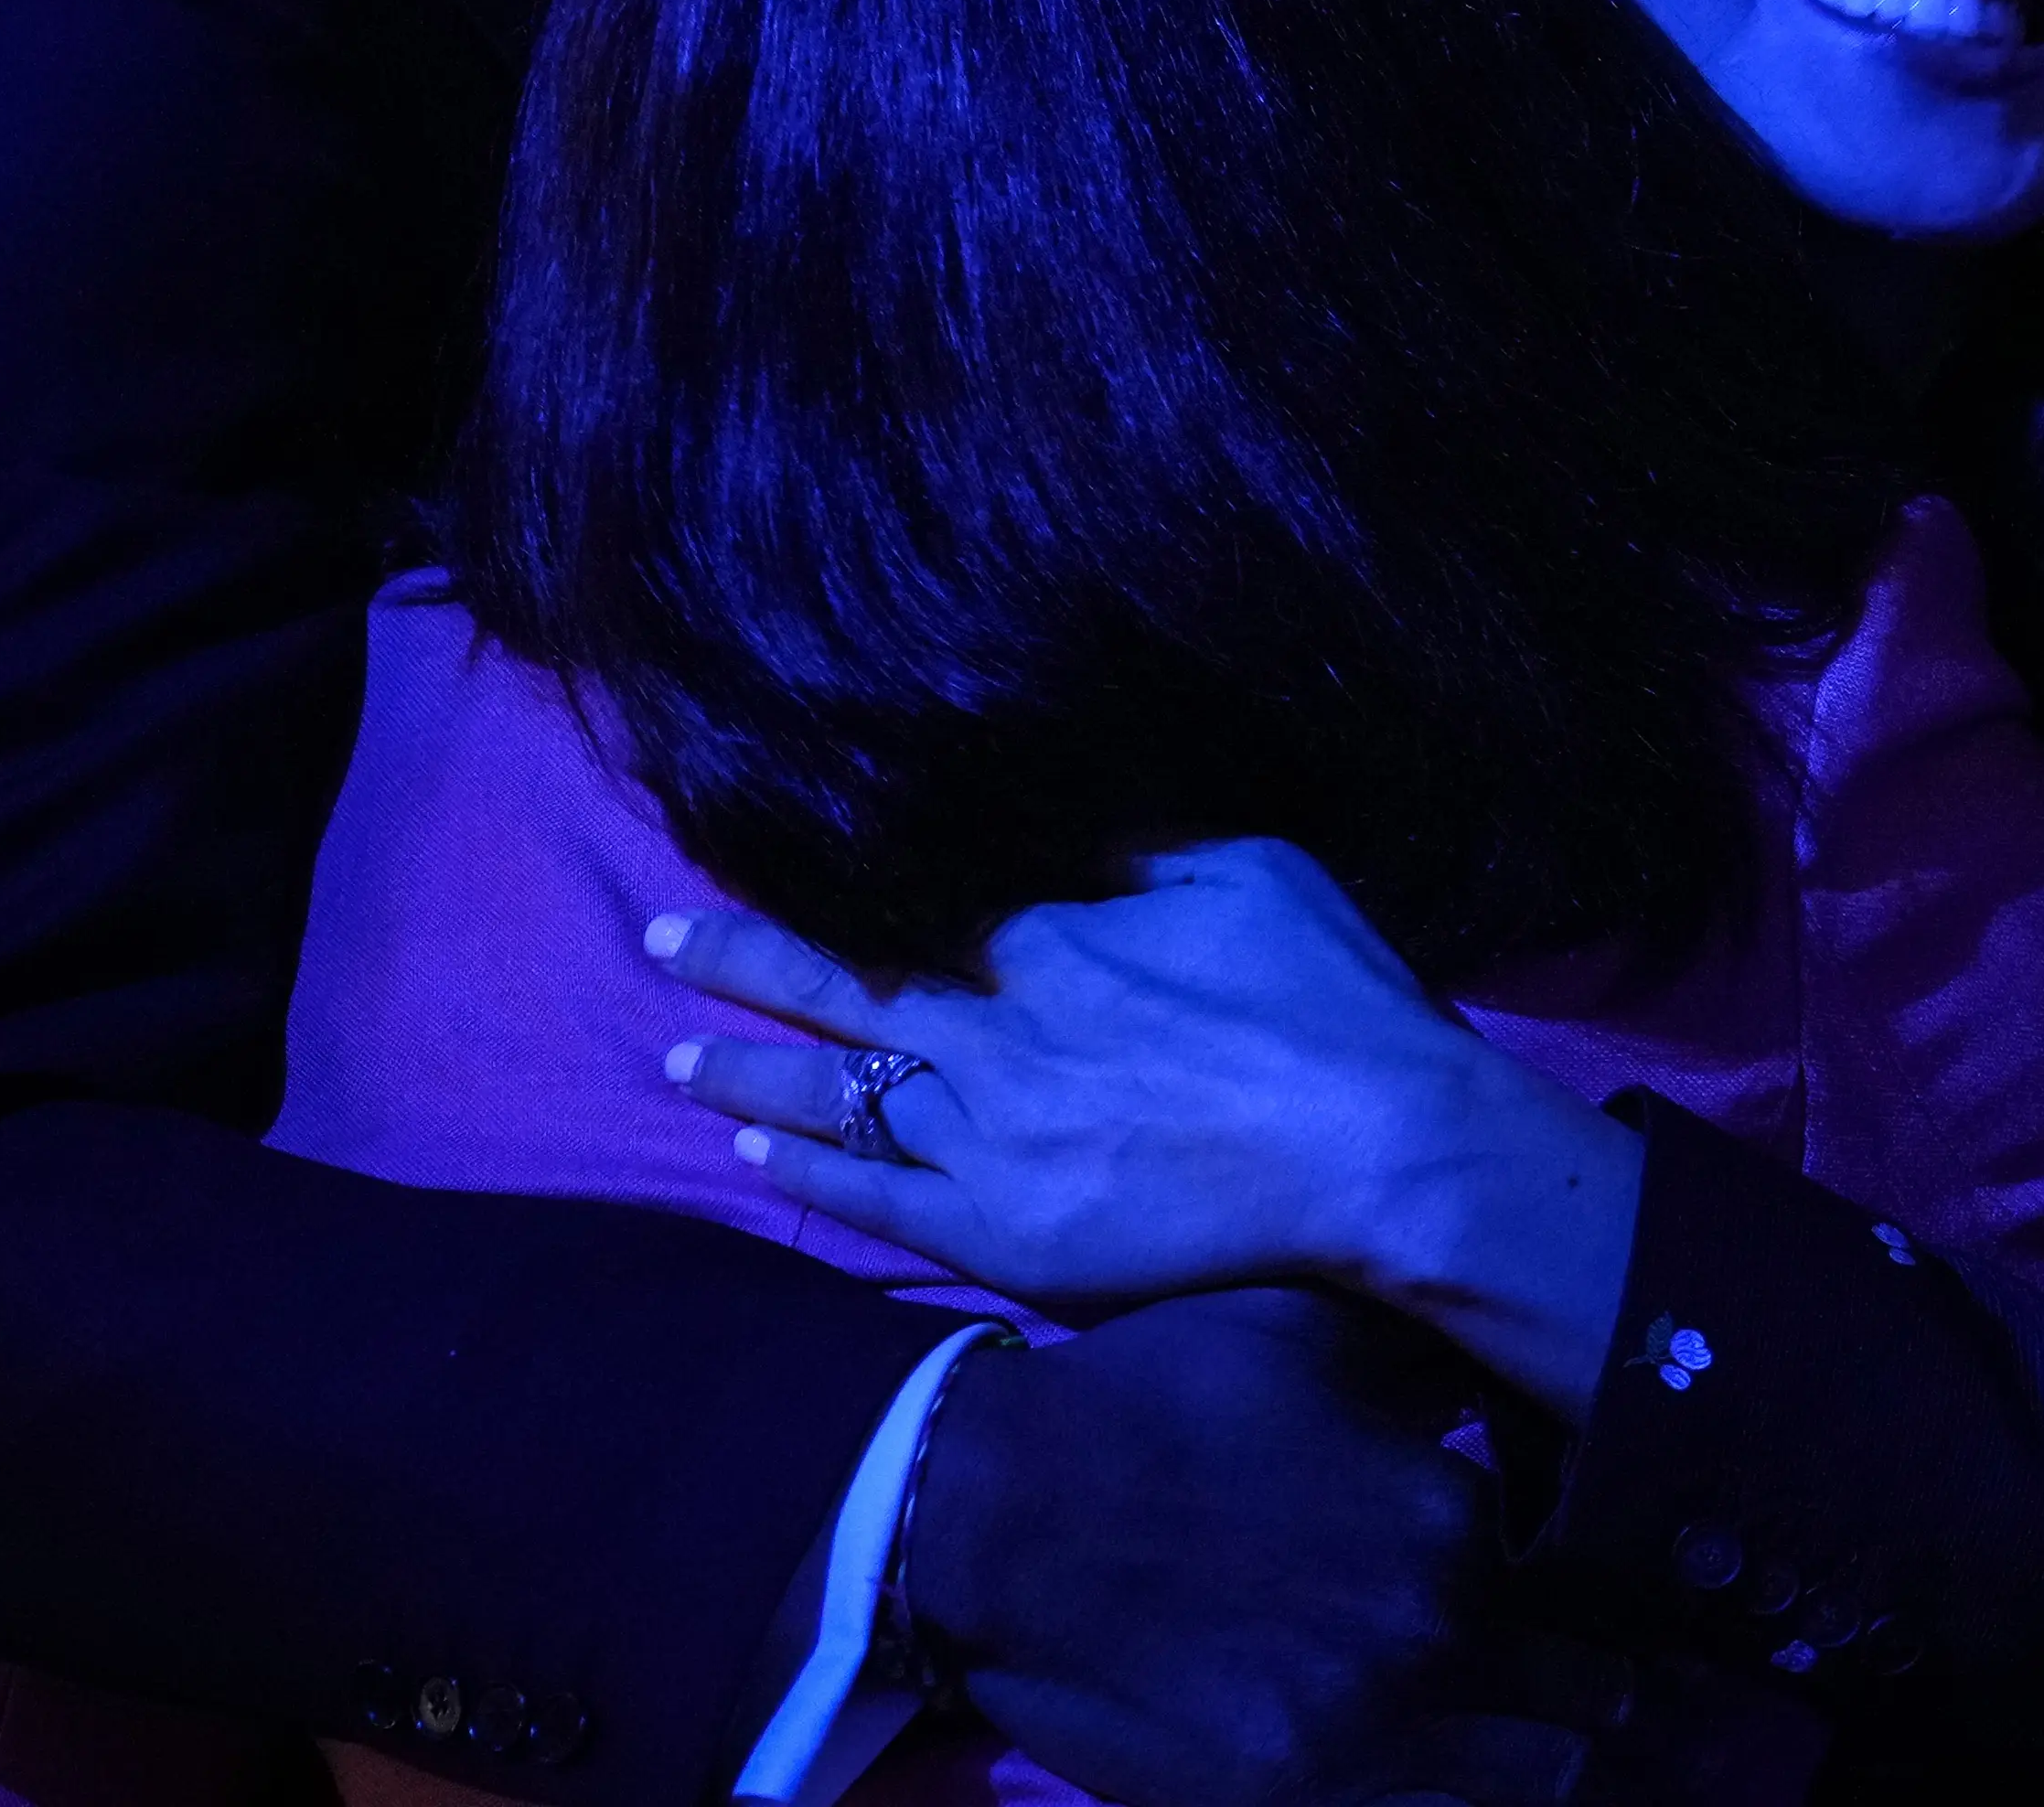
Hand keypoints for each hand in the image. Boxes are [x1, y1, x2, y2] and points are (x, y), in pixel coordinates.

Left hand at [654, 844, 1641, 1415]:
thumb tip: (1058, 809)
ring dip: (750, 1070)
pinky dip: (808, 1172)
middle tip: (658, 940)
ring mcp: (994, 1139)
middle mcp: (998, 1031)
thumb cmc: (1335, 1000)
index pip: (903, 897)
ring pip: (840, 1096)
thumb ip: (1137, 841)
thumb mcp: (1247, 867)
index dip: (821, 880)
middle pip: (842, 988)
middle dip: (742, 959)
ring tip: (674, 1054)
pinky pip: (880, 1200)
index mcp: (1050, 935)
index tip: (755, 852)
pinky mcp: (1010, 1234)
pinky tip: (752, 1150)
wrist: (1385, 1154)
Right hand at [902, 1287, 1617, 1806]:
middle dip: (1588, 1687)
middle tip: (1578, 1675)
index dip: (1598, 1584)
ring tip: (1515, 1733)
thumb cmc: (1159, 1397)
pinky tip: (1434, 1769)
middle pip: (1587, 1708)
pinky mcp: (1286, 1801)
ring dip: (1530, 1756)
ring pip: (1526, 1786)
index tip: (1594, 1590)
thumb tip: (1522, 1366)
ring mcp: (1361, 1743)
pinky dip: (1441, 1795)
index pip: (1593, 1583)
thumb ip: (1436, 1363)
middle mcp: (1433, 1646)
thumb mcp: (1314, 1330)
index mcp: (1456, 1527)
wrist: (998, 1512)